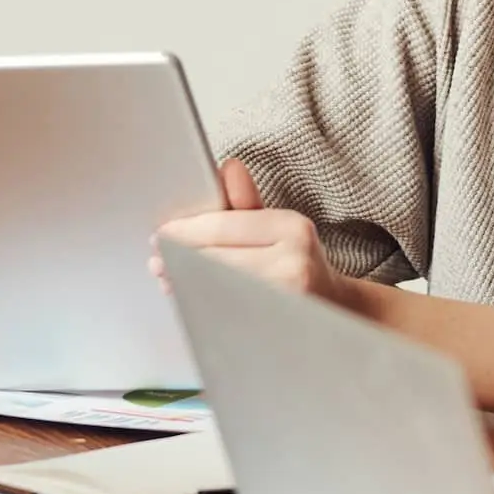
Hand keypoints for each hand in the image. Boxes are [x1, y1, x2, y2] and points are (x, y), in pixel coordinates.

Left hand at [152, 159, 367, 312]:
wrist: (337, 310)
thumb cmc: (299, 263)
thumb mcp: (279, 226)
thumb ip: (246, 202)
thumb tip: (228, 167)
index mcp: (292, 227)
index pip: (223, 226)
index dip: (185, 232)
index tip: (160, 236)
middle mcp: (294, 262)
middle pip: (216, 259)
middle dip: (180, 261)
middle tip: (156, 263)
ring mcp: (286, 299)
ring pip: (217, 288)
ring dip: (186, 285)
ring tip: (168, 280)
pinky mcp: (276, 327)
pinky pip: (226, 315)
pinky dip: (203, 307)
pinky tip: (191, 301)